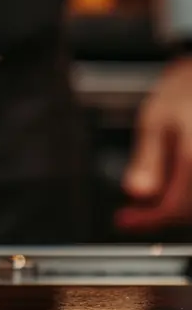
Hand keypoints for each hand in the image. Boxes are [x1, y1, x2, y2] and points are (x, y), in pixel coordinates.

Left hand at [117, 57, 191, 230]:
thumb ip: (148, 161)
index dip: (147, 219)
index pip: (174, 207)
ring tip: (151, 194)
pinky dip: (186, 193)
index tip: (124, 220)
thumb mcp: (154, 120)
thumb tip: (137, 192)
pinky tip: (171, 183)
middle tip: (134, 211)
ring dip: (175, 206)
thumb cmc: (185, 89)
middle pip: (188, 211)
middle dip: (160, 213)